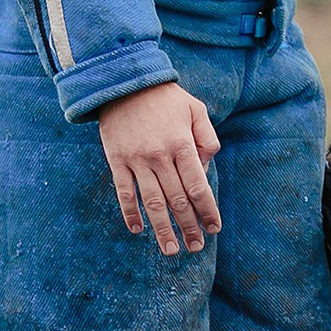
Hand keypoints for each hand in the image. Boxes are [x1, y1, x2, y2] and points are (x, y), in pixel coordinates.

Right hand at [97, 81, 222, 253]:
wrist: (123, 81)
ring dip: (162, 230)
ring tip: (171, 250)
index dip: (207, 211)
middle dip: (189, 227)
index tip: (214, 229)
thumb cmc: (165, 97)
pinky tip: (138, 229)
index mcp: (182, 145)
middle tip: (196, 247)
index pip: (198, 187)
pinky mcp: (117, 160)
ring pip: (152, 203)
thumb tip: (206, 168)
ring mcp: (136, 160)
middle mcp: (160, 156)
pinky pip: (124, 192)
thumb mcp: (195, 109)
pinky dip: (130, 213)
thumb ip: (207, 138)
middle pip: (177, 200)